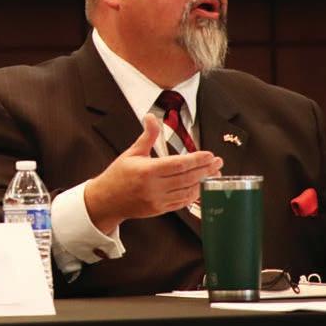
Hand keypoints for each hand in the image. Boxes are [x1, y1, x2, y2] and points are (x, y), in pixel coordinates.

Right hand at [84, 114, 222, 233]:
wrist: (106, 200)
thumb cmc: (118, 175)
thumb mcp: (131, 153)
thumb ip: (147, 136)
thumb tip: (151, 116)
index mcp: (147, 171)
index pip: (178, 165)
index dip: (197, 160)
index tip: (210, 155)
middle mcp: (153, 187)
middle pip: (187, 178)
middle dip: (206, 170)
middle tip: (218, 162)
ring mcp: (157, 200)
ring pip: (187, 192)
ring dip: (203, 183)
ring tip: (215, 174)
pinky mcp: (159, 210)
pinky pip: (181, 203)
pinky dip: (193, 195)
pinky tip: (201, 187)